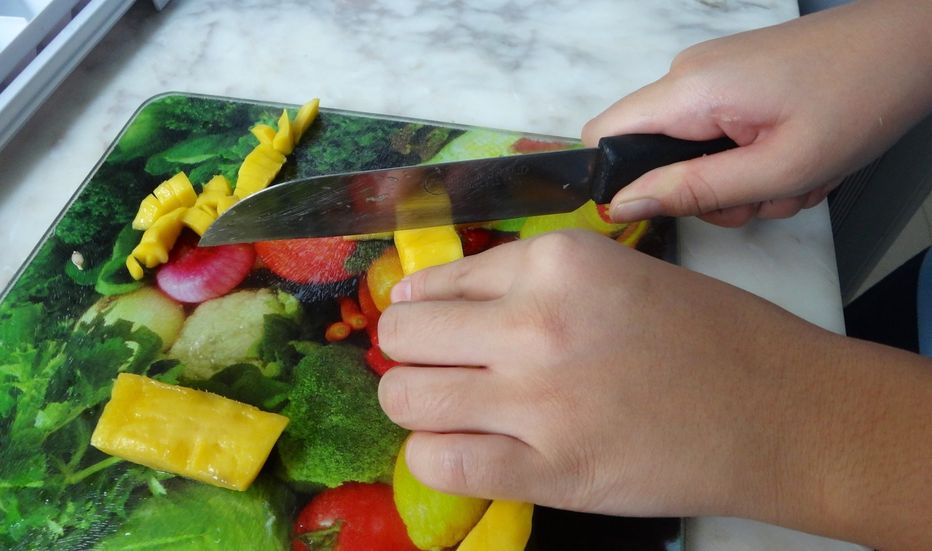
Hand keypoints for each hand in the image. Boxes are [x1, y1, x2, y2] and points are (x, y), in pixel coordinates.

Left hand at [376, 231, 931, 549]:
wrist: (783, 412)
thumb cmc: (710, 335)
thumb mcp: (613, 273)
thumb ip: (524, 280)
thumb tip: (430, 296)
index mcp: (554, 261)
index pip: (434, 282)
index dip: (426, 310)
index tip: (435, 329)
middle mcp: (536, 322)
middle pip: (401, 337)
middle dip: (411, 355)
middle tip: (443, 370)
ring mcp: (539, 400)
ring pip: (404, 399)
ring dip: (418, 406)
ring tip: (457, 411)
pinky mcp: (551, 470)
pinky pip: (437, 463)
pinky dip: (439, 458)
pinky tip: (473, 450)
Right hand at [584, 0, 931, 225]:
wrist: (910, 46)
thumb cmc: (858, 99)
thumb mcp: (777, 168)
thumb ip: (693, 191)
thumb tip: (622, 204)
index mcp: (690, 90)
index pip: (602, 135)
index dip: (616, 180)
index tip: (661, 210)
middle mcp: (690, 76)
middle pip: (653, 153)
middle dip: (702, 193)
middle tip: (758, 199)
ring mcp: (713, 75)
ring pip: (691, 151)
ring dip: (737, 182)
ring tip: (791, 179)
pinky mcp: (735, 80)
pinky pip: (718, 135)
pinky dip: (750, 160)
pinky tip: (794, 158)